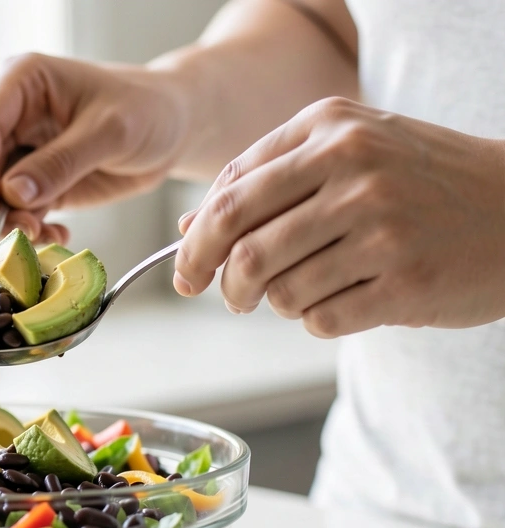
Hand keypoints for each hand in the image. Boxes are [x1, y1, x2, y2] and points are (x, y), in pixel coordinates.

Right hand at [0, 53, 183, 243]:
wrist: (172, 128)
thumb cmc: (147, 110)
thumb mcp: (110, 131)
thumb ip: (61, 163)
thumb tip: (12, 195)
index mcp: (21, 81)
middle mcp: (9, 115)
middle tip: (24, 230)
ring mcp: (17, 150)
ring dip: (7, 223)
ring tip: (45, 236)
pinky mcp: (30, 182)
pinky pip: (12, 213)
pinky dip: (26, 230)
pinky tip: (56, 235)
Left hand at [174, 97, 504, 336]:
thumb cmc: (420, 183)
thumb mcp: (347, 156)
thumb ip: (267, 183)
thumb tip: (186, 228)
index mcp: (330, 128)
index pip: (229, 192)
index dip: (195, 240)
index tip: (188, 268)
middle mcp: (353, 169)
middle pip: (239, 241)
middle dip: (215, 278)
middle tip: (223, 295)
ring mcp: (381, 225)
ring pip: (277, 288)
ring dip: (274, 302)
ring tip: (302, 291)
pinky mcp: (403, 281)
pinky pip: (319, 319)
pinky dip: (317, 319)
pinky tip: (345, 299)